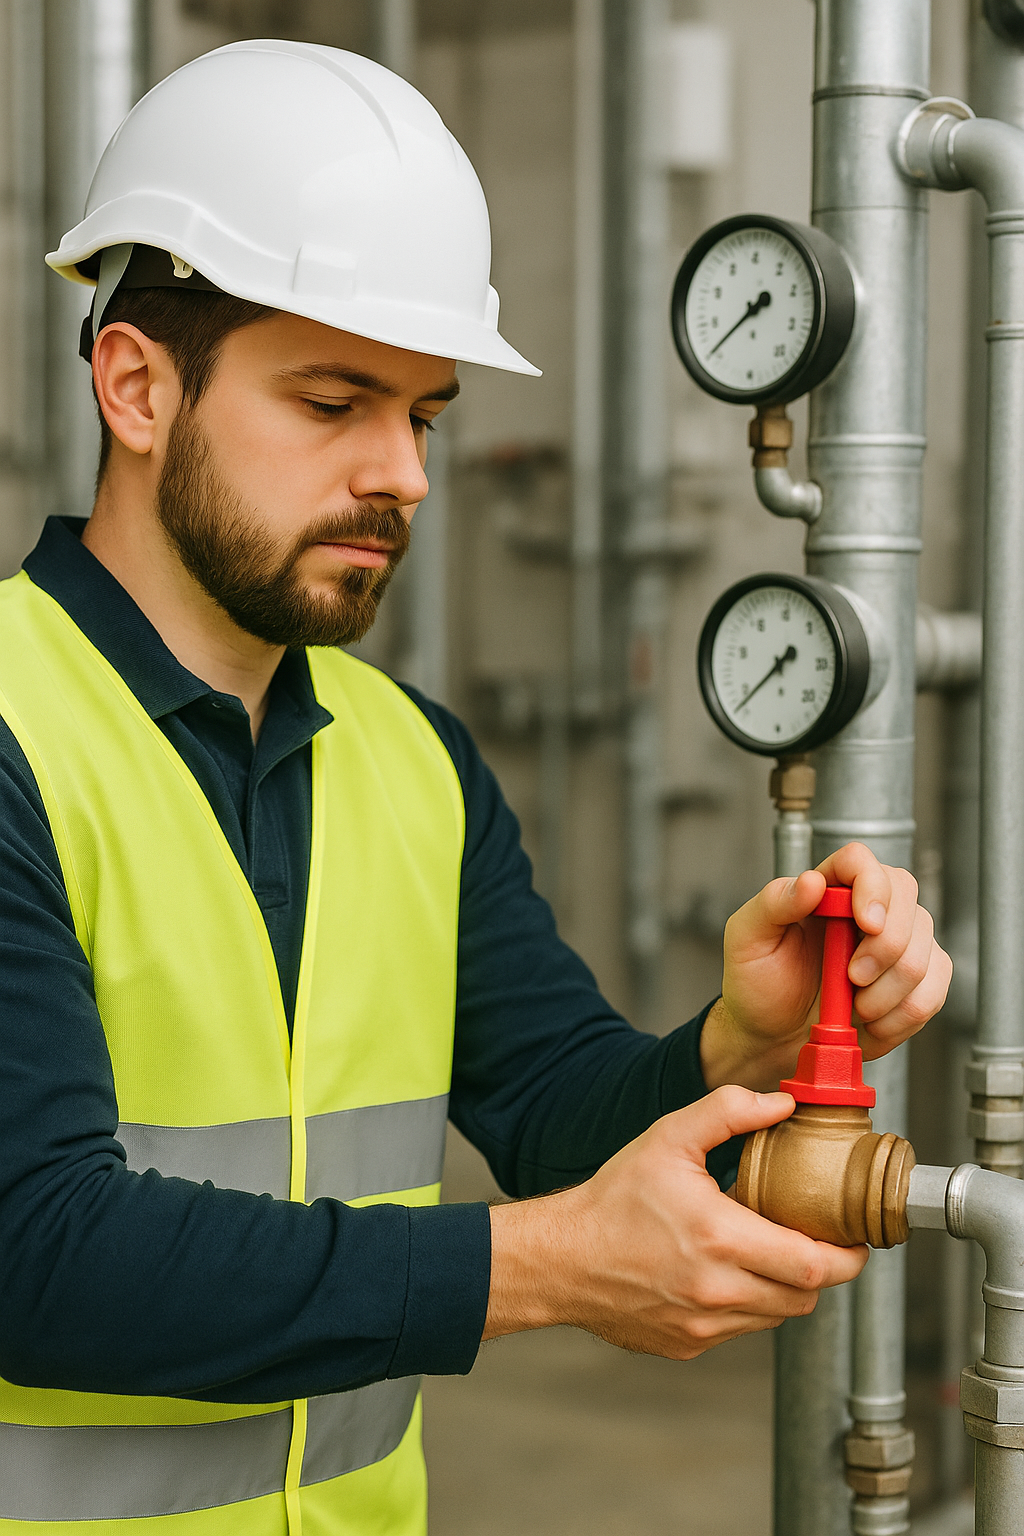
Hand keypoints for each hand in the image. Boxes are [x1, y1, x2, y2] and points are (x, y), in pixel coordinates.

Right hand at [483, 1087, 865, 1357]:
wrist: (561, 1257)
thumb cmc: (613, 1198)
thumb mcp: (669, 1138)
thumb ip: (729, 1111)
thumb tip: (782, 1103)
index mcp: (718, 1237)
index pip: (812, 1266)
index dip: (847, 1257)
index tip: (854, 1240)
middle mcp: (715, 1290)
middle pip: (804, 1297)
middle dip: (819, 1270)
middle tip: (814, 1241)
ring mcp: (703, 1325)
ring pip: (775, 1316)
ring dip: (782, 1287)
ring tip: (765, 1251)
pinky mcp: (688, 1344)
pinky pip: (740, 1330)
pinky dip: (746, 1304)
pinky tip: (723, 1273)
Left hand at [701, 842, 952, 1091]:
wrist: (772, 1036)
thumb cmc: (757, 983)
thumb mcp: (747, 939)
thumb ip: (774, 903)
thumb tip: (811, 881)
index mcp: (826, 889)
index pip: (860, 861)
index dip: (872, 887)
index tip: (867, 924)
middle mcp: (866, 908)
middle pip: (905, 897)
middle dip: (884, 948)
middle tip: (851, 979)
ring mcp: (897, 943)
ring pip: (923, 951)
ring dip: (889, 990)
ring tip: (854, 1006)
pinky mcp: (915, 981)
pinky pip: (934, 990)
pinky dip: (903, 1014)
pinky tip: (873, 1022)